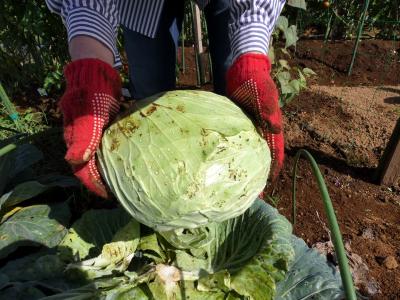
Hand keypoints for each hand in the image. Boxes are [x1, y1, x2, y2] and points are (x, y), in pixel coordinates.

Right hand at [60, 58, 120, 196]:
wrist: (96, 70)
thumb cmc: (91, 93)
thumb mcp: (88, 116)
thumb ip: (82, 137)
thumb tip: (75, 162)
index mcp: (75, 139)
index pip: (82, 170)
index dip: (94, 184)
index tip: (108, 195)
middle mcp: (82, 138)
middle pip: (91, 165)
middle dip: (103, 179)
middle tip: (120, 189)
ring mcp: (92, 131)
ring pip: (100, 154)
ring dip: (111, 166)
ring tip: (126, 177)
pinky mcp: (102, 124)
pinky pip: (109, 142)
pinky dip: (117, 150)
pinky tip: (130, 155)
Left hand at [226, 53, 283, 179]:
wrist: (241, 69)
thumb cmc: (256, 81)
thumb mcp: (265, 95)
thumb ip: (269, 110)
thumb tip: (275, 127)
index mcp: (271, 127)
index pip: (275, 153)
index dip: (273, 171)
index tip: (267, 187)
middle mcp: (260, 131)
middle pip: (260, 157)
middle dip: (256, 175)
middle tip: (248, 193)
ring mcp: (246, 129)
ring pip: (246, 152)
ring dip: (242, 166)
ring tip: (232, 184)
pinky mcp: (233, 124)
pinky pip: (232, 142)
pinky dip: (229, 154)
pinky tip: (219, 164)